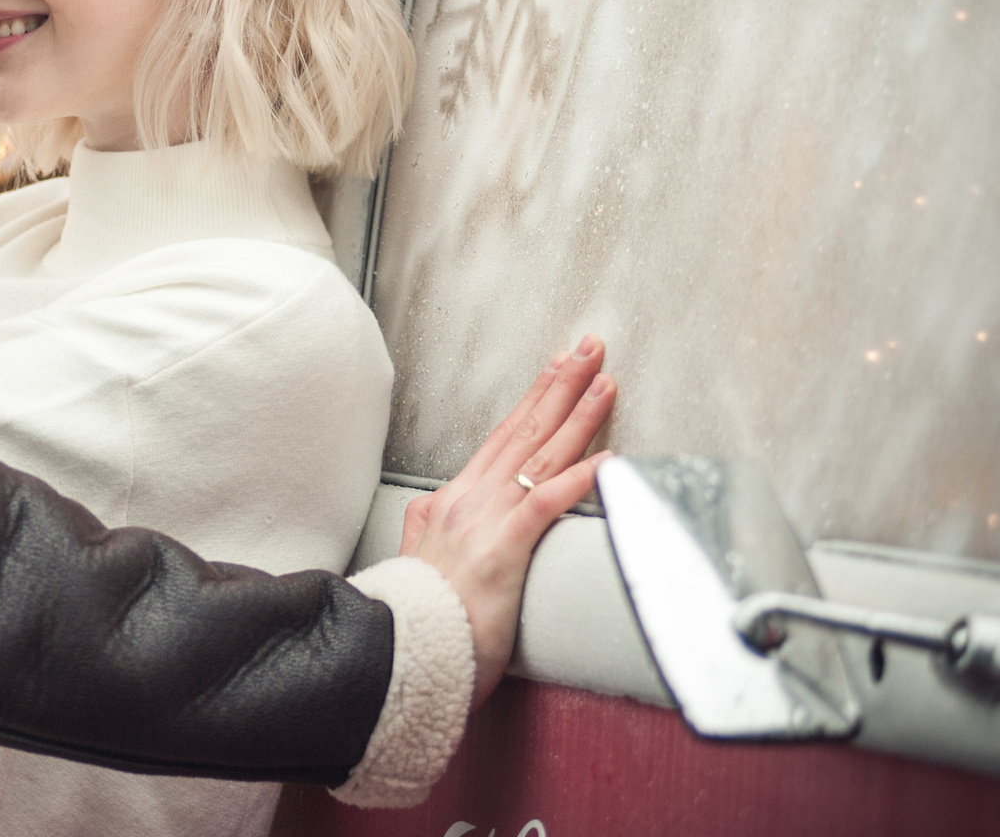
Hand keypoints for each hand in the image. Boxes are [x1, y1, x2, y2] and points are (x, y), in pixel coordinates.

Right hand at [399, 336, 616, 704]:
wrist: (391, 650)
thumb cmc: (418, 618)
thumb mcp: (420, 560)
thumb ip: (432, 531)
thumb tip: (435, 511)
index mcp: (451, 501)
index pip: (501, 437)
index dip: (533, 400)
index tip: (555, 368)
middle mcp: (467, 500)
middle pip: (523, 431)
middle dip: (559, 385)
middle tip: (588, 348)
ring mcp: (482, 522)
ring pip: (538, 457)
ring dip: (577, 416)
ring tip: (605, 383)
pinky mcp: (500, 552)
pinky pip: (546, 505)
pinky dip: (579, 480)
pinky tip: (608, 461)